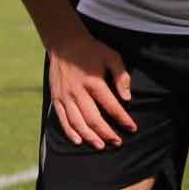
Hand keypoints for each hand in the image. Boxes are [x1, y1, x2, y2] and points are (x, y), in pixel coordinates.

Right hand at [45, 32, 136, 147]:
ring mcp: (64, 96)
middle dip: (106, 133)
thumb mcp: (111, 56)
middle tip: (117, 142)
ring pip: (77, 122)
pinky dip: (70, 132)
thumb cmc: (92, 50)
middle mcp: (77, 91)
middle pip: (93, 118)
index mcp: (93, 82)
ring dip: (89, 136)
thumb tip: (127, 97)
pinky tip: (79, 141)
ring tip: (101, 146)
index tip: (132, 127)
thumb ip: (121, 76)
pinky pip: (62, 119)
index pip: (111, 105)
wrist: (64, 43)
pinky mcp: (56, 98)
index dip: (122, 118)